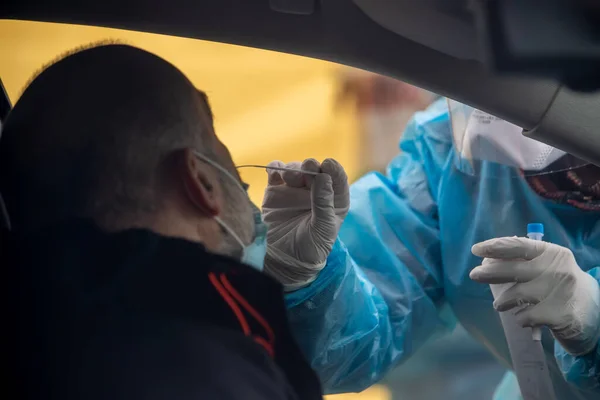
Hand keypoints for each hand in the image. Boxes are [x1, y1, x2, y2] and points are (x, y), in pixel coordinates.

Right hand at [262, 158, 349, 290]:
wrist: (284, 261)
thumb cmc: (310, 248)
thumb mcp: (322, 228)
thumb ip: (323, 203)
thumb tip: (324, 177)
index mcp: (334, 201)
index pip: (337, 179)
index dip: (334, 169)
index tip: (328, 164)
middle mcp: (316, 192)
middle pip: (316, 171)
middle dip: (312, 166)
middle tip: (308, 167)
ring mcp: (295, 190)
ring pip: (296, 169)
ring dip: (294, 169)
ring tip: (290, 177)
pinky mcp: (276, 191)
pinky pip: (276, 173)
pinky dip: (275, 168)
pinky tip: (274, 172)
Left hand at [471, 237, 599, 355]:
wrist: (593, 312)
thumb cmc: (558, 285)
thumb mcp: (545, 267)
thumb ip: (521, 262)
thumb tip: (486, 263)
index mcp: (551, 253)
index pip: (519, 245)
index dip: (495, 247)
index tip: (476, 250)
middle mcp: (557, 269)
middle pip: (513, 269)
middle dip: (489, 272)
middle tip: (474, 275)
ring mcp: (559, 291)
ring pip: (516, 295)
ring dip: (502, 301)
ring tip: (500, 305)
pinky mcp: (559, 314)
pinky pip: (525, 316)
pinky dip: (519, 318)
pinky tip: (523, 318)